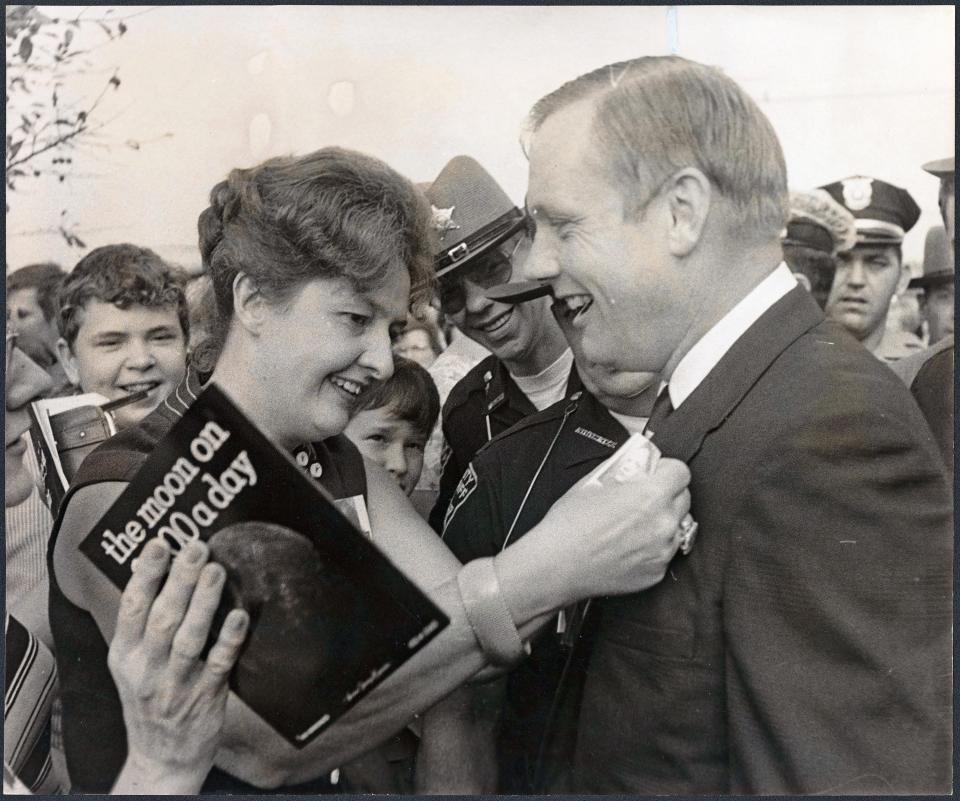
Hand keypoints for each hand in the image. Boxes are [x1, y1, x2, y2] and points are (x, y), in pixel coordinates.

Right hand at [108, 538, 248, 793]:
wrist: (162, 760)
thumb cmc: (150, 700)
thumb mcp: (132, 665)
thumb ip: (141, 624)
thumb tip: (150, 569)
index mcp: (125, 656)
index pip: (132, 608)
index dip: (146, 575)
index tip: (159, 544)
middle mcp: (146, 670)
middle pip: (162, 618)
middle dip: (179, 580)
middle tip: (196, 547)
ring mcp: (176, 685)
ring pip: (189, 639)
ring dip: (204, 602)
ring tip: (216, 570)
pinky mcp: (206, 698)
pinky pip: (219, 665)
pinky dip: (229, 639)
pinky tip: (239, 615)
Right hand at [524, 456, 690, 601]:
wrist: (557, 565)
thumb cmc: (569, 526)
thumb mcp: (594, 481)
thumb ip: (624, 468)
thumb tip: (638, 462)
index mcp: (651, 495)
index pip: (681, 472)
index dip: (667, 470)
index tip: (657, 474)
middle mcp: (663, 523)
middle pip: (684, 499)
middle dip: (667, 495)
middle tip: (642, 499)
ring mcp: (662, 551)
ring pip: (677, 527)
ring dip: (662, 522)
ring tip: (633, 525)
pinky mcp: (656, 573)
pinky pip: (665, 552)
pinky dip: (653, 547)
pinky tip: (628, 545)